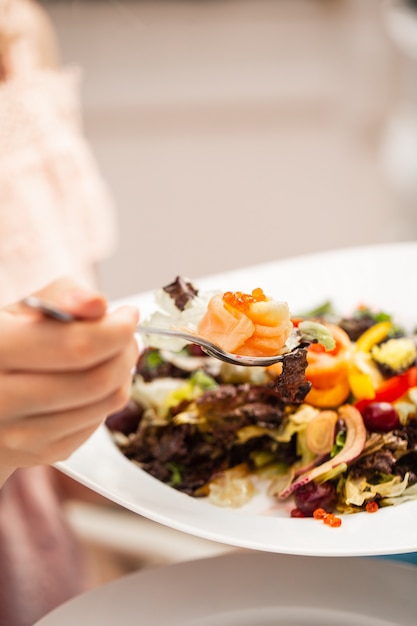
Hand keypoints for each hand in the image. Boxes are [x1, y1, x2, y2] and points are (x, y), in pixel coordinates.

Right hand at [0, 277, 138, 485]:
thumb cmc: (9, 343)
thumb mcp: (22, 310)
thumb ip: (61, 296)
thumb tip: (96, 303)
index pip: (77, 346)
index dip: (117, 329)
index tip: (128, 314)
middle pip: (97, 380)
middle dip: (126, 351)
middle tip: (127, 335)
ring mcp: (18, 434)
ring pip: (104, 404)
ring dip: (122, 375)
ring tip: (113, 355)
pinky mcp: (39, 453)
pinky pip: (96, 424)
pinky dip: (105, 399)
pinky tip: (91, 383)